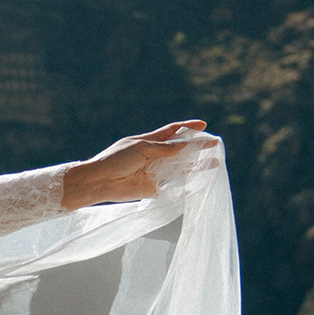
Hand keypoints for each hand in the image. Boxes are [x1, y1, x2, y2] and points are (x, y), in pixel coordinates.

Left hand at [62, 120, 212, 208]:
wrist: (98, 182)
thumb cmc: (115, 160)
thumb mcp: (140, 148)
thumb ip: (163, 149)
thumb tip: (185, 146)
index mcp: (148, 142)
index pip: (172, 132)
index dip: (187, 128)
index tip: (203, 126)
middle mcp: (153, 156)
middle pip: (180, 151)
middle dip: (197, 148)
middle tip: (215, 146)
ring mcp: (153, 173)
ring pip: (179, 169)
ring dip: (196, 167)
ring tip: (214, 165)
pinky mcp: (151, 189)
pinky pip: (171, 187)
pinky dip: (185, 185)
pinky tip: (200, 183)